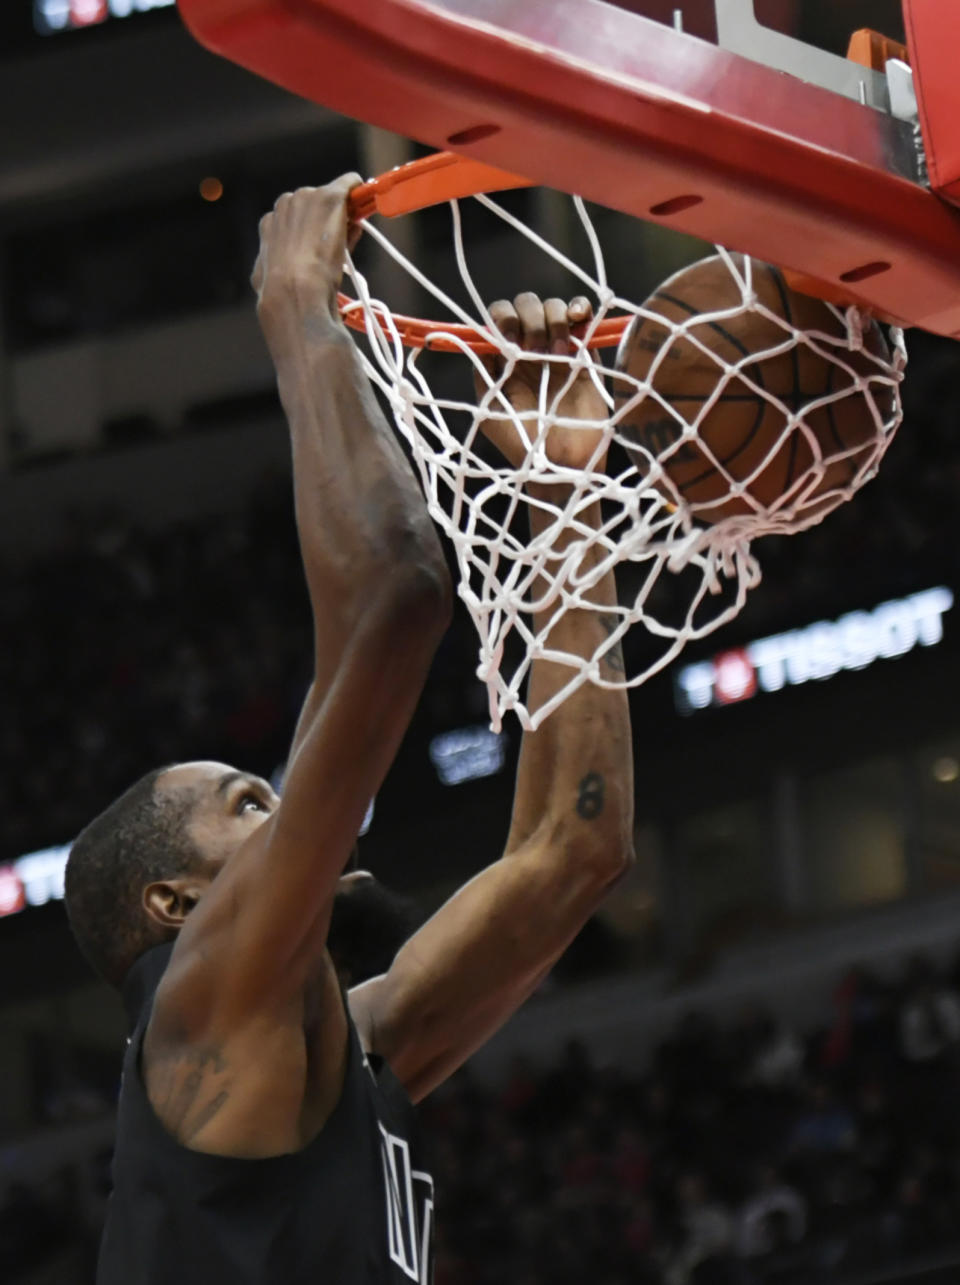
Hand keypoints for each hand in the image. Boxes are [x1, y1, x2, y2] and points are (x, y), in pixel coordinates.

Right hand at [252, 174, 362, 349]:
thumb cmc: (282, 294)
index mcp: (270, 224)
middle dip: (327, 220)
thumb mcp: (264, 279)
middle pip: (315, 205)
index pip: (297, 219)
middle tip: (338, 246)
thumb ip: (268, 266)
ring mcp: (307, 198)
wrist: (294, 292)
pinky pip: (350, 184)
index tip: (324, 250)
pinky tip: (364, 206)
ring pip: (332, 199)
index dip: (314, 232)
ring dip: (344, 215)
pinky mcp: (329, 197)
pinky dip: (359, 192)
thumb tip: (261, 274)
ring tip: (347, 242)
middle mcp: (285, 204)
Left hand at [475, 293, 608, 471]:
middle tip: (534, 351)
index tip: (509, 341)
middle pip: (526, 305)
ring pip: (553, 307)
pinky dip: (578, 308)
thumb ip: (483, 374)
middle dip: (529, 318)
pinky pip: (582, 317)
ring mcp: (558, 349)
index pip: (499, 317)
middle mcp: (529, 348)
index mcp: (504, 358)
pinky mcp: (586, 354)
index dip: (503, 319)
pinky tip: (576, 318)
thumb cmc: (521, 443)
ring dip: (552, 319)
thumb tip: (480, 340)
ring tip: (556, 353)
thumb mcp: (490, 411)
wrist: (560, 465)